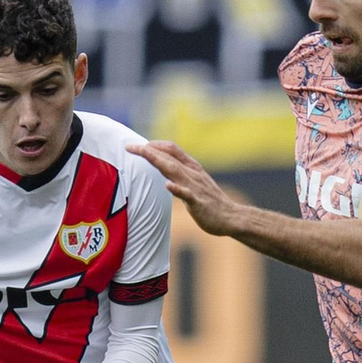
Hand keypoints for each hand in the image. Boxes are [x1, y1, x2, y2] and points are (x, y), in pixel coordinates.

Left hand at [127, 140, 241, 235]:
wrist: (231, 217)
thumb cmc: (210, 201)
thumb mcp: (194, 182)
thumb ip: (180, 173)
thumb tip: (164, 167)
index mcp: (192, 168)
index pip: (171, 150)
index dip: (154, 145)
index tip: (137, 146)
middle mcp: (193, 174)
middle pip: (169, 158)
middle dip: (149, 151)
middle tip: (130, 146)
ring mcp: (196, 187)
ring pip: (175, 171)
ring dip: (159, 161)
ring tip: (145, 153)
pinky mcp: (199, 203)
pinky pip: (188, 195)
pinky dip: (178, 189)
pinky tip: (168, 185)